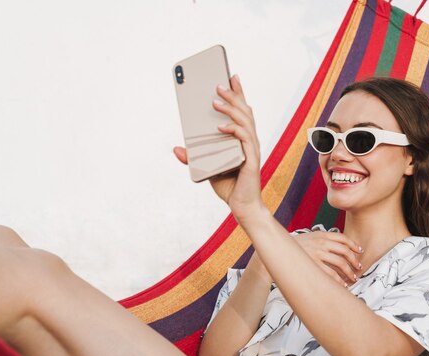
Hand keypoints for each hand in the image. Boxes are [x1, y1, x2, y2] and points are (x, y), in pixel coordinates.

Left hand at [173, 74, 264, 221]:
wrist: (242, 206)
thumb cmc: (229, 186)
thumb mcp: (207, 168)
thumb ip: (195, 157)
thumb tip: (177, 148)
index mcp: (242, 140)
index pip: (242, 111)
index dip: (238, 93)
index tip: (231, 76)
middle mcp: (249, 141)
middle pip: (245, 111)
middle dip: (233, 94)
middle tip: (218, 82)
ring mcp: (252, 149)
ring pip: (245, 120)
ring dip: (230, 108)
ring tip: (215, 100)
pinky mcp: (251, 159)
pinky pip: (243, 138)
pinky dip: (232, 130)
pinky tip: (219, 126)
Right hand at [292, 231, 362, 287]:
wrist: (278, 249)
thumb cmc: (295, 245)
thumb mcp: (310, 236)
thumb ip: (323, 239)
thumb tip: (338, 245)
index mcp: (322, 234)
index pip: (343, 238)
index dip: (353, 245)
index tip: (359, 251)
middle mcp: (321, 243)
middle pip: (345, 251)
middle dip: (354, 260)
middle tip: (359, 267)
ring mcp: (317, 254)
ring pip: (340, 263)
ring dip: (349, 272)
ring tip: (353, 278)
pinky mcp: (313, 265)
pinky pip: (330, 274)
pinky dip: (339, 280)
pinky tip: (343, 284)